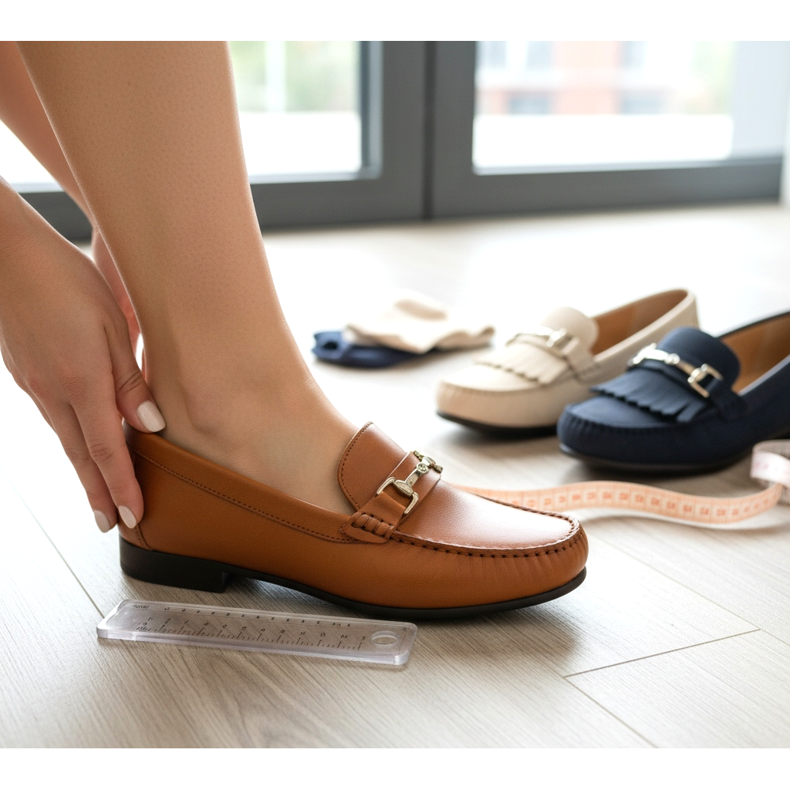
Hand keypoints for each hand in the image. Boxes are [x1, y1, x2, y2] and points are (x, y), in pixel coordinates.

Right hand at [0, 183, 164, 531]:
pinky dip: (72, 442)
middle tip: (112, 524)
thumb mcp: (112, 325)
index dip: (121, 486)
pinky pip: (55, 419)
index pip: (106, 450)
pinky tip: (81, 446)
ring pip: (66, 440)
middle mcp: (53, 393)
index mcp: (80, 383)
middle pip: (81, 456)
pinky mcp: (26, 375)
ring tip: (100, 495)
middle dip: (100, 493)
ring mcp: (35, 385)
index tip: (132, 516)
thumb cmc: (66, 280)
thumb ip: (130, 379)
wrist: (6, 255)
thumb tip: (150, 424)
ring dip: (85, 473)